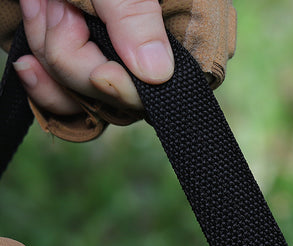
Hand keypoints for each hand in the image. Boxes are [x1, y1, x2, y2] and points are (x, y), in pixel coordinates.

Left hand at [13, 0, 173, 114]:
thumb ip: (135, 14)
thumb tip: (158, 75)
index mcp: (181, 26)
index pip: (170, 86)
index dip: (131, 88)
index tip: (102, 72)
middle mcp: (152, 52)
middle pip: (125, 101)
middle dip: (79, 62)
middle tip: (59, 8)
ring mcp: (117, 62)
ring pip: (93, 102)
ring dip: (54, 58)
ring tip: (41, 4)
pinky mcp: (85, 66)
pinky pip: (73, 105)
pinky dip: (47, 89)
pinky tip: (29, 67)